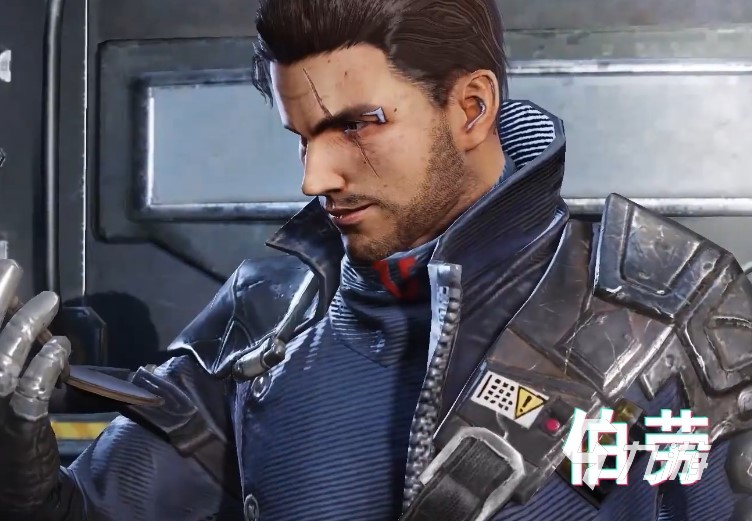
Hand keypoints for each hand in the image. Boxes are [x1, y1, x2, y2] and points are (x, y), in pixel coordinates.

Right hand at [0, 259, 70, 510]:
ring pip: (0, 356)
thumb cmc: (5, 425)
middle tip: (12, 265)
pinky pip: (28, 390)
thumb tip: (14, 300)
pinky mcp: (14, 427)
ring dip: (25, 323)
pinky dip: (45, 363)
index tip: (1, 255)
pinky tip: (61, 346)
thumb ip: (6, 344)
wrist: (14, 487)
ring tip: (50, 299)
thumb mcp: (1, 381)